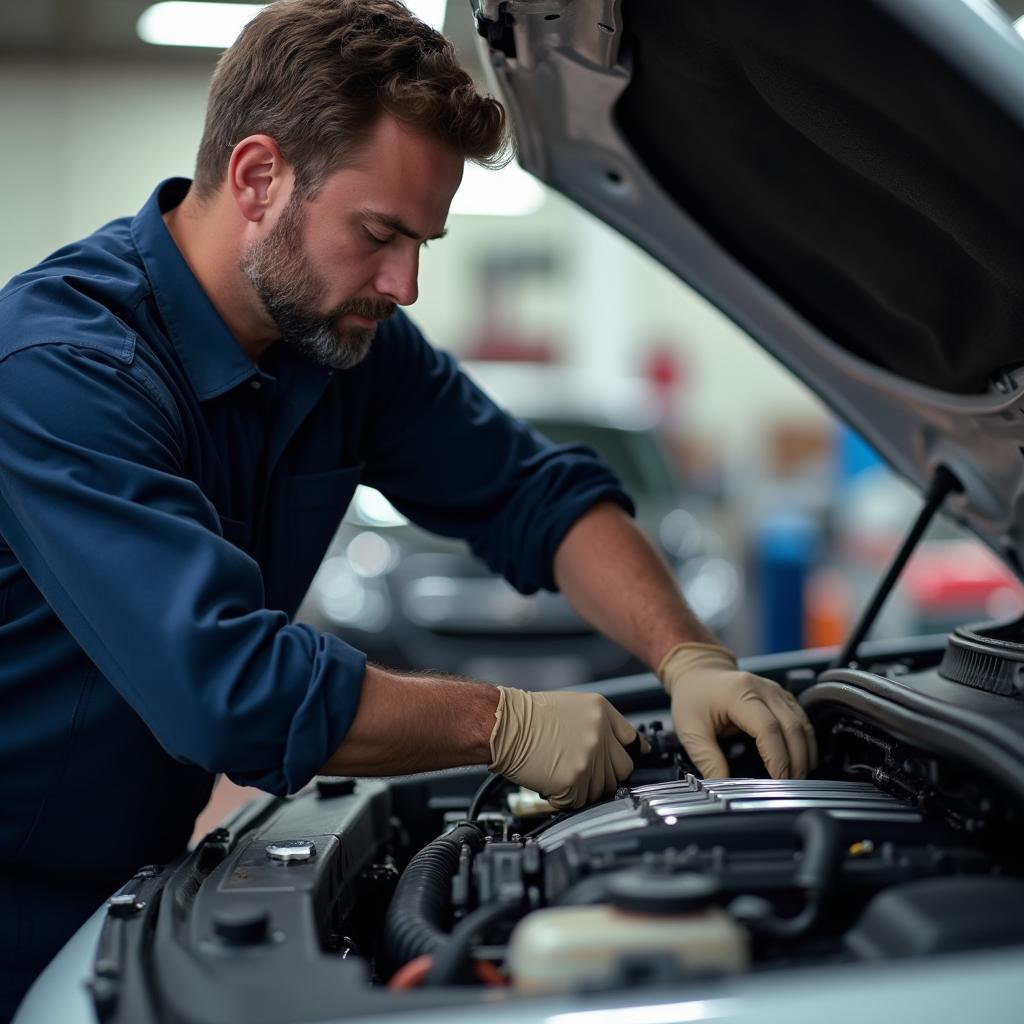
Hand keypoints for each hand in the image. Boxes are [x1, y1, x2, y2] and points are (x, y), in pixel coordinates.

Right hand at [488, 687, 647, 808]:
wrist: (503, 724)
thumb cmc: (528, 716)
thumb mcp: (572, 706)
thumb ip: (599, 724)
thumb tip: (620, 744)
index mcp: (601, 712)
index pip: (630, 740)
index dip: (627, 754)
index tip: (626, 762)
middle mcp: (600, 734)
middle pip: (621, 770)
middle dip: (605, 776)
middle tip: (584, 774)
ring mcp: (589, 758)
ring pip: (601, 790)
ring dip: (582, 790)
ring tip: (561, 776)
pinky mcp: (574, 780)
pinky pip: (578, 802)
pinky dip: (564, 799)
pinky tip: (550, 784)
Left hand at [657, 642, 817, 779]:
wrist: (698, 672)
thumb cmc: (693, 699)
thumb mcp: (691, 731)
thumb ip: (707, 759)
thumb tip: (723, 786)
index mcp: (739, 694)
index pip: (767, 728)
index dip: (777, 758)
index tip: (779, 781)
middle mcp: (762, 688)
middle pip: (791, 726)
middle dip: (796, 760)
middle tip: (792, 786)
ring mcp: (775, 690)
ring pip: (802, 723)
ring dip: (805, 753)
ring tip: (799, 778)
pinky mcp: (781, 695)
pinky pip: (801, 719)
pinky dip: (805, 742)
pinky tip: (802, 760)